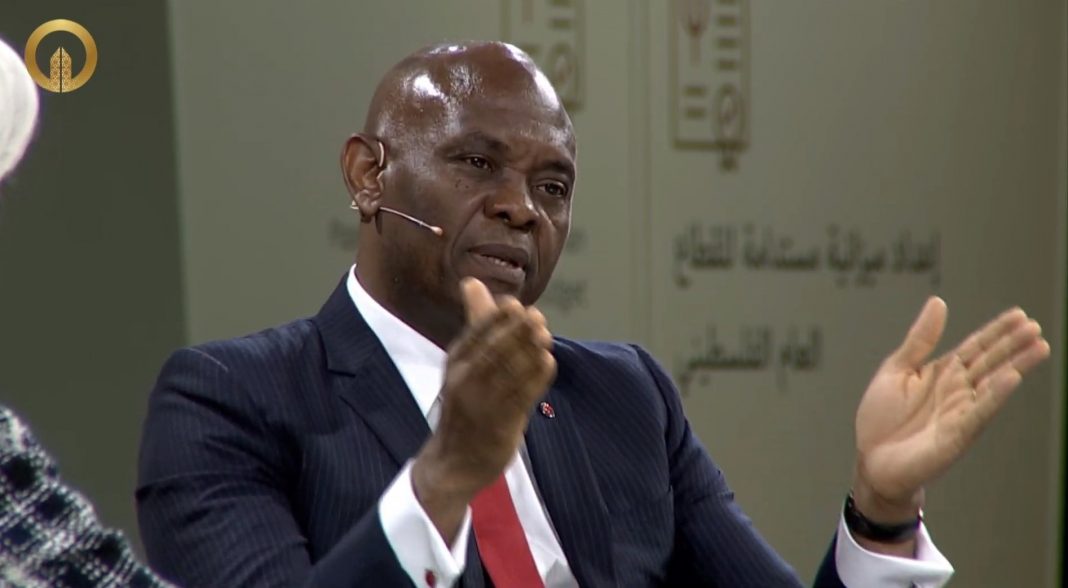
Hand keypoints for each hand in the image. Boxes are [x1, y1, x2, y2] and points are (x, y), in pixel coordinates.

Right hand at [412, 277, 554, 540]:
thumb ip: (476, 322)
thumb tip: (472, 281)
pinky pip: (520, 398)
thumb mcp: (462, 361)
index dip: (495, 319)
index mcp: (456, 363)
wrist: (454, 460)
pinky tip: (548, 362)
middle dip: (515, 333)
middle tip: (536, 316)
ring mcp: (482, 405)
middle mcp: (465, 382)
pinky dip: (535, 379)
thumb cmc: (465, 400)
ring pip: (507, 374)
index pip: (474, 336)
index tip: (515, 304)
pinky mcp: (500, 426)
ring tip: (545, 335)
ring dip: (528, 352)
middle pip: (492, 352)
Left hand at [852, 298, 1049, 523]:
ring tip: (1039, 348)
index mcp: (943, 374)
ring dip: (1016, 366)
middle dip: (1013, 345)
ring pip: (993, 385)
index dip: (997, 331)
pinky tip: (1012, 377)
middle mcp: (957, 391)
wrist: (871, 461)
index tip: (1020, 314)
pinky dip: (995, 395)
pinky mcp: (956, 435)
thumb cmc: (882, 419)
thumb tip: (938, 301)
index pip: (976, 347)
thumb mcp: (896, 369)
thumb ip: (920, 339)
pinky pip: (979, 412)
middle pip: (990, 362)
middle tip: (1036, 327)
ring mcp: (960, 413)